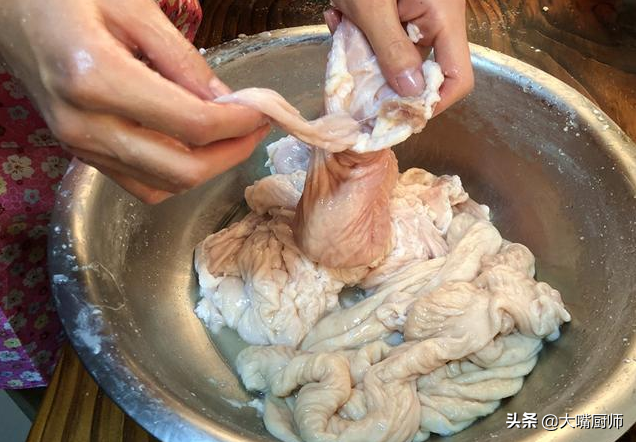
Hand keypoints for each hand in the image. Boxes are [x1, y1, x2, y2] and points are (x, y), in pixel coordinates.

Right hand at [0, 0, 268, 202]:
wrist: (8, 11)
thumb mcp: (132, 7)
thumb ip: (183, 60)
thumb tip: (226, 102)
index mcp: (96, 80)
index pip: (191, 125)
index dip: (238, 124)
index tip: (264, 110)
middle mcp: (84, 126)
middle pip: (182, 170)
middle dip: (231, 153)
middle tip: (256, 128)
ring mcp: (79, 147)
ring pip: (164, 186)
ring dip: (208, 168)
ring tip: (231, 136)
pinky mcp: (80, 154)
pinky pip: (141, 185)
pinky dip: (177, 175)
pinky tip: (194, 147)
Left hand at [327, 0, 473, 115]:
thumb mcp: (372, 7)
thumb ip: (392, 51)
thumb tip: (412, 96)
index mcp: (443, 17)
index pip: (458, 78)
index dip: (432, 103)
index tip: (398, 113)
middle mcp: (435, 19)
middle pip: (419, 70)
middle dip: (381, 71)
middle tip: (352, 60)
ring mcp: (415, 12)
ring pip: (393, 53)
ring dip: (362, 48)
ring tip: (342, 20)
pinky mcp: (396, 8)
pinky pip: (380, 33)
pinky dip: (357, 29)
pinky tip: (340, 12)